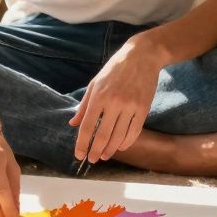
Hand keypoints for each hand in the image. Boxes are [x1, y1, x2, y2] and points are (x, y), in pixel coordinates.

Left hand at [70, 37, 164, 163]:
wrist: (141, 56)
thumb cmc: (114, 69)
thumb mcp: (95, 83)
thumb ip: (84, 105)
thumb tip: (73, 124)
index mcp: (98, 96)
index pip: (87, 126)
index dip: (82, 143)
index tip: (79, 155)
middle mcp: (113, 103)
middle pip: (102, 135)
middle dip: (95, 151)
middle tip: (92, 159)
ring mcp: (130, 106)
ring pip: (119, 136)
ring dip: (110, 150)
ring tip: (104, 156)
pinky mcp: (143, 108)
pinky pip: (134, 131)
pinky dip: (126, 142)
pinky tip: (120, 147)